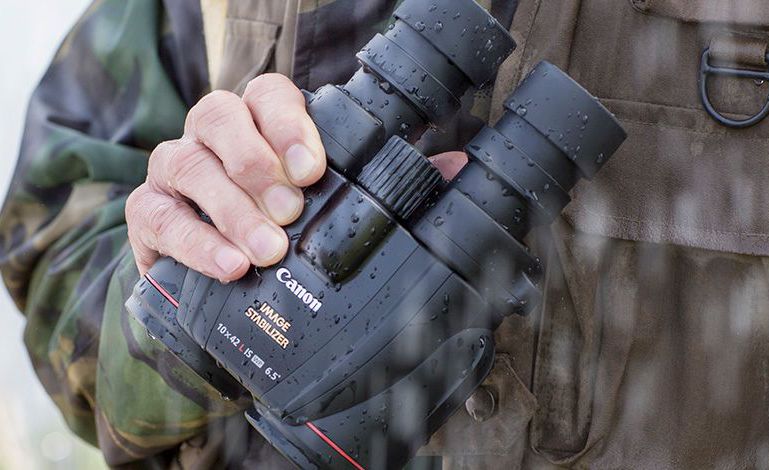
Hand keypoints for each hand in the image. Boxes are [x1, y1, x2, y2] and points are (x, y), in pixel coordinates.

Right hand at [126, 74, 467, 282]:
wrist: (225, 280)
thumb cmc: (284, 227)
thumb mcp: (334, 205)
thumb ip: (387, 182)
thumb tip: (455, 166)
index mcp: (259, 124)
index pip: (266, 94)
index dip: (288, 123)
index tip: (315, 169)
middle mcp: (212, 136)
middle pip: (218, 117)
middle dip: (256, 165)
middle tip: (291, 213)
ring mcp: (174, 170)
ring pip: (185, 162)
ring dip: (230, 208)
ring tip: (266, 250)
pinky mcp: (148, 213)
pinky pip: (156, 214)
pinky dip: (193, 241)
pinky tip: (228, 265)